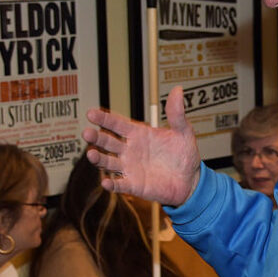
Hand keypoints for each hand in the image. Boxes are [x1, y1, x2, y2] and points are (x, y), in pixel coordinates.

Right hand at [83, 86, 200, 205]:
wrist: (191, 180)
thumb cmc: (184, 154)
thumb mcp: (183, 131)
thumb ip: (176, 113)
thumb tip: (178, 90)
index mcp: (138, 134)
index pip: (117, 124)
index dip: (104, 119)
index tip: (91, 113)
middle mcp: (130, 150)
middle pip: (108, 142)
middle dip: (96, 137)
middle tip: (86, 132)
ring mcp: (130, 168)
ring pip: (109, 162)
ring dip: (99, 159)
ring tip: (91, 154)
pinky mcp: (135, 185)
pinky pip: (120, 184)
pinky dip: (112, 184)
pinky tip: (106, 183)